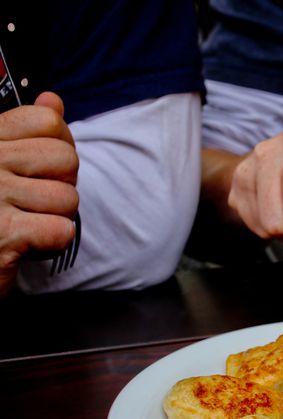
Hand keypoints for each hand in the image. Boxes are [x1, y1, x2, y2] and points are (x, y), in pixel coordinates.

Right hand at [0, 91, 78, 295]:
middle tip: (32, 203)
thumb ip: (26, 131)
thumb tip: (53, 100)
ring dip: (54, 218)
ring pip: (68, 198)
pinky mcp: (4, 234)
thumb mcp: (1, 163)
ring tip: (25, 223)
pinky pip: (61, 231)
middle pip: (66, 160)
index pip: (48, 121)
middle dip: (60, 185)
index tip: (42, 167)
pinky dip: (51, 244)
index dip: (59, 146)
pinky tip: (25, 244)